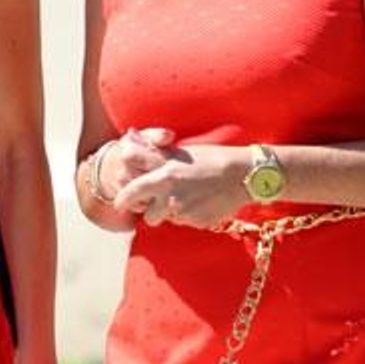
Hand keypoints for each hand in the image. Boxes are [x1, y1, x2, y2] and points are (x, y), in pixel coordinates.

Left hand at [114, 142, 248, 227]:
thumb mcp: (181, 153)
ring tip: (181, 199)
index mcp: (165, 175)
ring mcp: (185, 212)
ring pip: (165, 220)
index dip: (123, 197)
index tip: (120, 201)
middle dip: (143, 211)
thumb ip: (154, 154)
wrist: (244, 174)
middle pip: (145, 213)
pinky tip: (201, 202)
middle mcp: (171, 195)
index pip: (132, 190)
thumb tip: (129, 141)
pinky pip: (185, 223)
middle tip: (143, 207)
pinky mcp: (197, 222)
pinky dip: (188, 214)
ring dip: (167, 213)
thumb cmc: (212, 158)